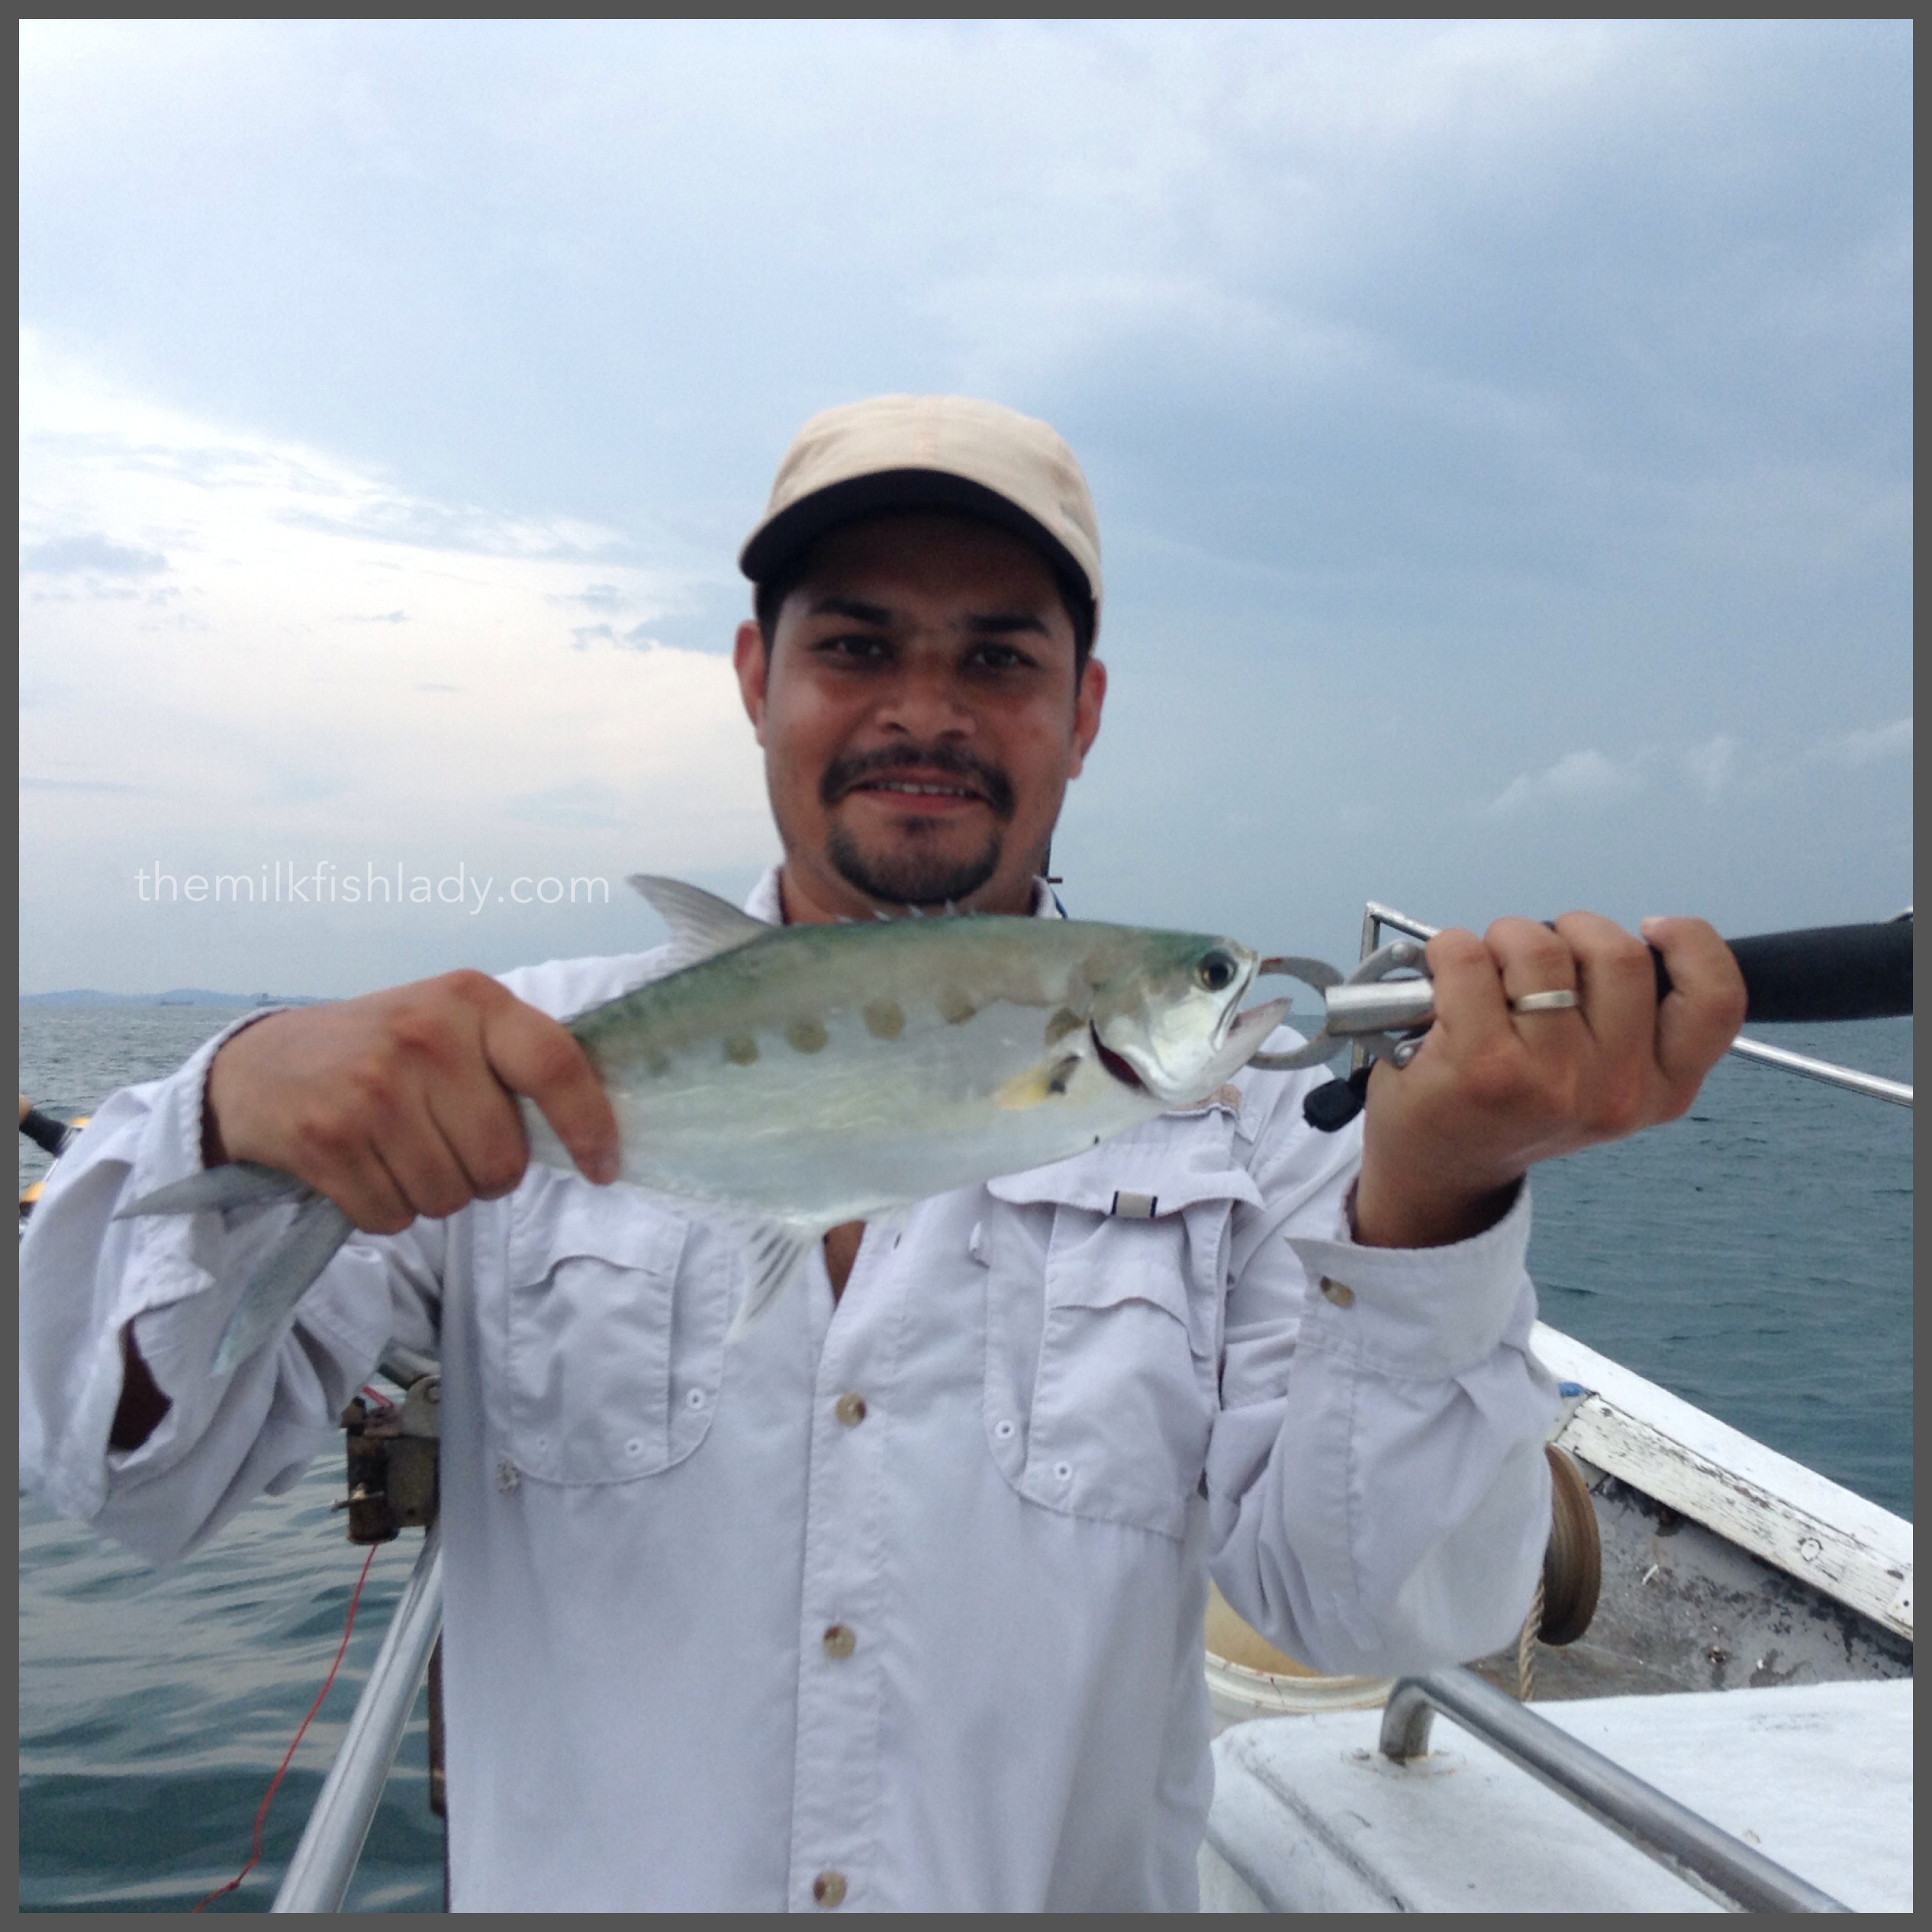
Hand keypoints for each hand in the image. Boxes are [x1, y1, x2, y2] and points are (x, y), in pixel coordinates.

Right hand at [204, 971, 618, 1234]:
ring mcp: (371, 1088)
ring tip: (402, 1153)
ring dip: (435, 1195)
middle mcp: (424, 1036)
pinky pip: (393, 1216)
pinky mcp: (326, 1138)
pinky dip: (387, 1210)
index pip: (556, 1064)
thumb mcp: (450, 1024)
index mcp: (470, 999)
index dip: (589, 1125)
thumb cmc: (379, 1050)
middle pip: (500, 1159)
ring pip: (449, 1197)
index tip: (602, 1167)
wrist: (259, 1065)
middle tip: (449, 1146)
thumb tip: (593, 1131)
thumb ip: (514, 1061)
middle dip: (486, 1174)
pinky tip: (366, 1169)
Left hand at [1352, 914, 1746, 1248]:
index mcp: (1663, 1090)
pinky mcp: (1483, 1067)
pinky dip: (1450, 949)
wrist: (1444, 1168)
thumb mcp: (1605, 1078)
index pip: (1716, 1000)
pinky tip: (1444, 979)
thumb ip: (1632, 1017)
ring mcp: (1551, 1080)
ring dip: (1507, 937)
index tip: (1650, 927)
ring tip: (1487, 971)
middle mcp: (1617, 1091)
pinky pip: (1469, 959)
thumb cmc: (1517, 1104)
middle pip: (1620, 955)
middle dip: (1572, 930)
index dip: (1691, 943)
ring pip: (1542, 949)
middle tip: (1538, 956)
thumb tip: (1630, 935)